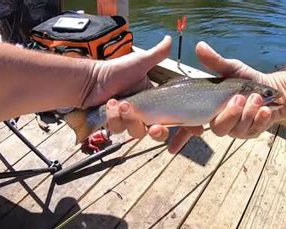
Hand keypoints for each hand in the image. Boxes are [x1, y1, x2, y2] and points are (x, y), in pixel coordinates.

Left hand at [95, 36, 205, 152]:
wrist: (91, 79)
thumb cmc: (115, 71)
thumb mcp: (139, 62)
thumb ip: (157, 54)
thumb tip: (170, 39)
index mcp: (155, 101)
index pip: (174, 117)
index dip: (185, 126)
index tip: (194, 130)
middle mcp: (145, 113)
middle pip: (159, 133)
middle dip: (159, 133)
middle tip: (155, 128)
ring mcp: (130, 120)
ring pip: (138, 132)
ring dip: (130, 119)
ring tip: (121, 104)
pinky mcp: (117, 125)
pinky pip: (120, 129)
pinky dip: (114, 117)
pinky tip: (110, 105)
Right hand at [137, 42, 285, 152]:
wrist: (271, 88)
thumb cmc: (246, 79)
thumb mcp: (230, 68)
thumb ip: (215, 62)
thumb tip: (200, 46)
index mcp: (207, 110)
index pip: (188, 127)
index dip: (180, 139)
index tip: (176, 147)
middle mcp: (219, 122)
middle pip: (217, 129)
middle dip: (229, 114)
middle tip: (238, 98)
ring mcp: (235, 129)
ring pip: (235, 130)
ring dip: (247, 113)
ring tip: (255, 97)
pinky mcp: (251, 132)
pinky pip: (252, 130)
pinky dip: (259, 118)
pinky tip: (264, 108)